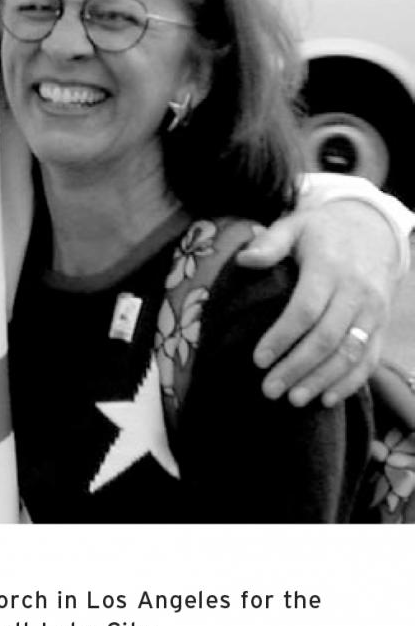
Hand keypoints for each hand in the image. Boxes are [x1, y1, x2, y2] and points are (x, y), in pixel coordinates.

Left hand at [236, 201, 396, 405]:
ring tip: (293, 399)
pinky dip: (350, 382)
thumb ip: (270, 243)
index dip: (282, 336)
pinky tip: (327, 399)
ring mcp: (374, 311)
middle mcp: (356, 292)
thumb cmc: (321, 231)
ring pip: (350, 353)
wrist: (373, 229)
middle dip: (297, 367)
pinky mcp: (381, 325)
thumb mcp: (294, 226)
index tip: (258, 359)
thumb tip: (243, 260)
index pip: (306, 309)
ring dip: (322, 380)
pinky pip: (370, 359)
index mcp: (330, 267)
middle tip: (269, 390)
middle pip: (327, 338)